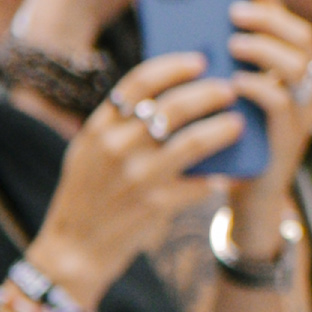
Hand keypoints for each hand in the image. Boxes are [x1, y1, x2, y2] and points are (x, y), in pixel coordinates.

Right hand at [34, 48, 247, 302]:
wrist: (73, 250)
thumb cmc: (87, 195)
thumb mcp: (89, 151)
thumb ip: (118, 124)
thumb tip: (166, 96)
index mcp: (99, 127)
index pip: (140, 81)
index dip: (174, 67)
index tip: (198, 60)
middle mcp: (117, 146)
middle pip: (174, 105)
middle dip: (209, 93)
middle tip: (229, 89)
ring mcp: (138, 176)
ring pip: (194, 141)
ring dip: (222, 129)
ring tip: (238, 124)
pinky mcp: (156, 205)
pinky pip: (198, 183)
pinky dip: (215, 176)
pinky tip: (227, 172)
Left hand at [219, 0, 311, 251]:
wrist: (243, 189)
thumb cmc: (234, 133)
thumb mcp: (233, 88)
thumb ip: (226, 58)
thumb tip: (197, 19)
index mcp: (297, 71)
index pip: (292, 23)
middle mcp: (310, 87)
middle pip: (303, 38)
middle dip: (269, 18)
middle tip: (232, 12)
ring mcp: (304, 113)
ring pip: (298, 66)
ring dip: (263, 48)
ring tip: (233, 43)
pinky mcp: (289, 138)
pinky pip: (279, 103)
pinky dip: (257, 86)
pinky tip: (234, 80)